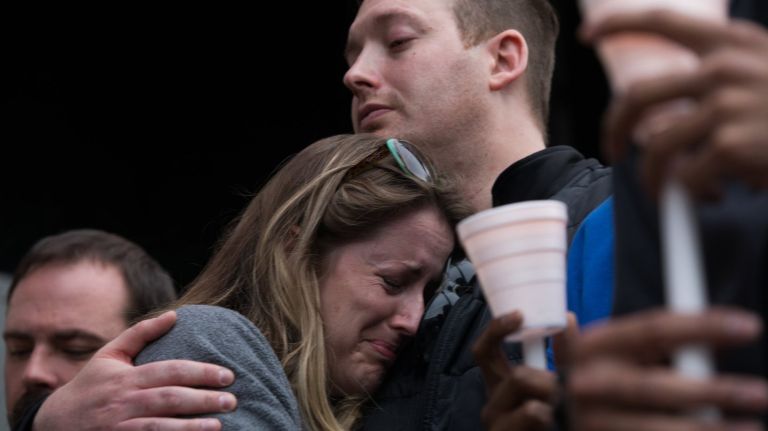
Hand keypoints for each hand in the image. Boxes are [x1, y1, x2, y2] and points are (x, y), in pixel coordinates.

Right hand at [34, 311, 237, 430]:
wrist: (55, 424)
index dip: (200, 372)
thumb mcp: (109, 355)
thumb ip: (141, 334)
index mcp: (126, 378)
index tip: (227, 375)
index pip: (169, 371)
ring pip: (160, 427)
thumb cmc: (90, 385)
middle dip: (203, 399)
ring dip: (191, 427)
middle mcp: (123, 403)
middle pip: (170, 399)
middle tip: (232, 400)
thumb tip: (175, 314)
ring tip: (219, 425)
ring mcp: (120, 428)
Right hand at [472, 311, 556, 430]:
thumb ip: (565, 356)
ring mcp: (497, 426)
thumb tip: (568, 318)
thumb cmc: (553, 424)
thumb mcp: (559, 387)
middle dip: (550, 381)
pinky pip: (532, 415)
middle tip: (567, 393)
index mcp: (502, 387)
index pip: (485, 350)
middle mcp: (493, 404)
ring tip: (565, 415)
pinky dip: (550, 418)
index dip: (496, 329)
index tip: (519, 316)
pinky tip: (555, 426)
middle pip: (515, 375)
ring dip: (557, 404)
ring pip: (530, 400)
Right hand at [565, 308, 767, 430]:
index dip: (701, 325)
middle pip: (654, 386)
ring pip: (655, 428)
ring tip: (752, 427)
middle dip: (709, 391)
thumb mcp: (610, 351)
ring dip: (707, 430)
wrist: (549, 419)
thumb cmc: (593, 380)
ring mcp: (594, 422)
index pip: (652, 329)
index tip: (749, 325)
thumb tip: (715, 340)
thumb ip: (651, 342)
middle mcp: (590, 384)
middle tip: (759, 392)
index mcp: (595, 347)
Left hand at [582, 10, 767, 198]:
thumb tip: (670, 121)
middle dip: (614, 128)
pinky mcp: (730, 143)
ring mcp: (725, 105)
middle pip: (636, 96)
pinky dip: (690, 193)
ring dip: (652, 176)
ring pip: (655, 146)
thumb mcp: (766, 72)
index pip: (662, 20)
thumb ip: (722, 79)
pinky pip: (687, 176)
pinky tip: (713, 196)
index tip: (589, 35)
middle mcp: (722, 68)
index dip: (618, 25)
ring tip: (663, 191)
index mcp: (731, 44)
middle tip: (612, 150)